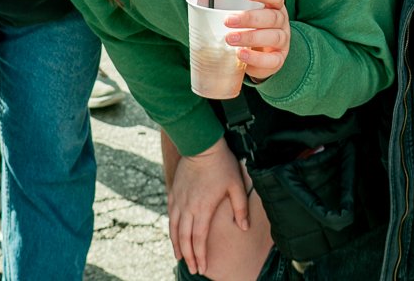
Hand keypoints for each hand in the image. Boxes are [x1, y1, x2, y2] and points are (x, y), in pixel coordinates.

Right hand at [168, 139, 250, 277]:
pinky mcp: (174, 193)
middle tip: (192, 268)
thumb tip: (243, 227)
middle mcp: (188, 207)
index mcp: (203, 208)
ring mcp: (179, 200)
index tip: (202, 267)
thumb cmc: (221, 164)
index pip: (200, 239)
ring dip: (177, 246)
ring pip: (174, 229)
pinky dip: (171, 230)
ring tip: (180, 257)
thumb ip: (240, 208)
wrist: (200, 145)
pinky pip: (170, 216)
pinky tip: (174, 236)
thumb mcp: (236, 185)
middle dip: (188, 256)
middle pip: (185, 239)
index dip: (200, 255)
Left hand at [226, 0, 290, 79]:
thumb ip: (219, 3)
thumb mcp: (240, 14)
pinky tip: (240, 55)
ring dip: (250, 37)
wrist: (261, 55)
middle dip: (249, 18)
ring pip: (273, 37)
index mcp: (273, 6)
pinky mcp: (278, 60)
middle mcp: (281, 22)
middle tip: (227, 21)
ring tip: (230, 39)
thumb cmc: (249, 28)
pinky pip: (271, 60)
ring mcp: (282, 41)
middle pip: (271, 17)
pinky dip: (255, 58)